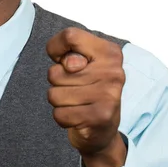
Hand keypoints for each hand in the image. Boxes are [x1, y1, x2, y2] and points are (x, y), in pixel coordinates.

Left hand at [46, 28, 126, 166]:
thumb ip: (69, 55)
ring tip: (78, 103)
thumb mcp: (80, 65)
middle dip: (58, 83)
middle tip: (77, 89)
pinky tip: (78, 116)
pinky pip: (59, 114)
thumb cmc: (87, 90)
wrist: (102, 130)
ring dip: (59, 102)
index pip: (70, 36)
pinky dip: (63, 118)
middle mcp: (113, 71)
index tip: (63, 61)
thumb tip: (70, 63)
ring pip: (54, 94)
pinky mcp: (100, 117)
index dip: (55, 48)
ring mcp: (108, 95)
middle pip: (55, 72)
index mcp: (110, 52)